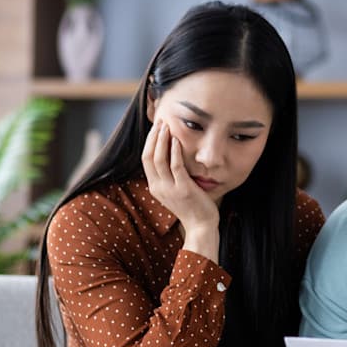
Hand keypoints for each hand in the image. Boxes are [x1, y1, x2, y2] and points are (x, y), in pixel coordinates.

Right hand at [141, 120, 219, 238]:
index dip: (149, 141)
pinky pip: (176, 166)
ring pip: (159, 159)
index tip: (156, 127)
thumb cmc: (192, 205)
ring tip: (167, 126)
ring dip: (162, 140)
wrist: (201, 225)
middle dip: (153, 137)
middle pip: (148, 156)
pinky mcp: (184, 189)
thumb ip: (170, 175)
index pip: (145, 159)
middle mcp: (158, 187)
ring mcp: (170, 189)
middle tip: (160, 121)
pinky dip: (175, 151)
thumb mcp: (175, 190)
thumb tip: (170, 154)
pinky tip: (178, 139)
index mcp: (155, 186)